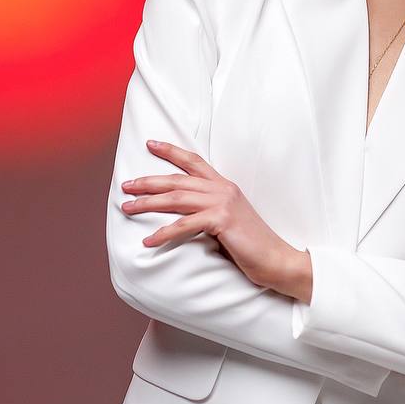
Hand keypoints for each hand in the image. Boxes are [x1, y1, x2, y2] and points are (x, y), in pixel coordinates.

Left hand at [120, 140, 298, 289]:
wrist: (278, 259)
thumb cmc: (253, 245)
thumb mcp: (230, 220)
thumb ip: (211, 211)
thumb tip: (185, 214)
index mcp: (225, 186)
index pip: (194, 162)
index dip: (171, 151)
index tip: (150, 144)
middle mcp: (223, 189)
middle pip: (178, 179)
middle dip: (148, 181)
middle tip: (126, 185)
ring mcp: (223, 203)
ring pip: (176, 198)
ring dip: (148, 203)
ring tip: (127, 208)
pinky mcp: (222, 221)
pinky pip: (185, 224)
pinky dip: (164, 233)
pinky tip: (149, 240)